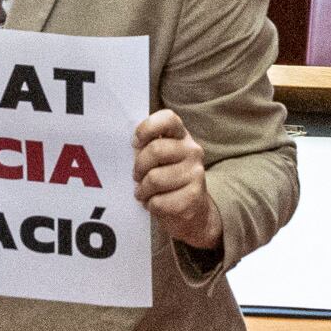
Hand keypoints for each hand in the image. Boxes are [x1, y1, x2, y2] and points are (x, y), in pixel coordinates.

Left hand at [134, 109, 219, 251]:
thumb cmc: (167, 179)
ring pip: (155, 179)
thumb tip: (133, 145)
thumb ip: (147, 147)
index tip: (135, 143)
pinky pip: (159, 201)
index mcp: (181, 136)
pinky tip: (155, 205)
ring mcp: (196, 174)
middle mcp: (193, 151)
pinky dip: (151, 206)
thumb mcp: (159, 159)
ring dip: (143, 190)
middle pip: (156, 150)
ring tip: (144, 193)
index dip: (147, 128)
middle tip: (136, 177)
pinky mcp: (194, 197)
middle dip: (139, 167)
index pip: (168, 119)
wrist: (193, 212)